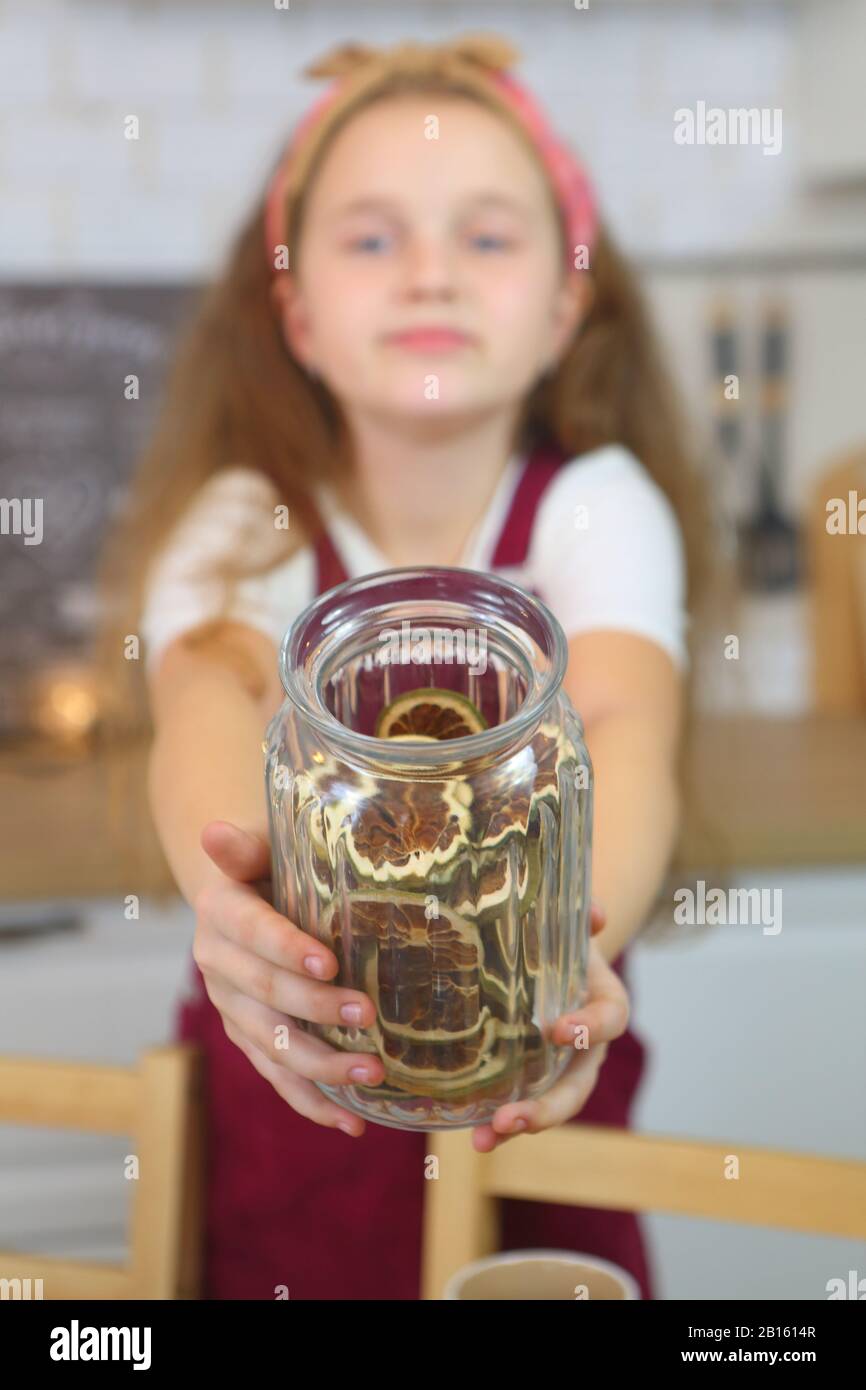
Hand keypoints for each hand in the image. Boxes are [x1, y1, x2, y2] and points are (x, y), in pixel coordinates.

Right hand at [193, 820, 383, 1137]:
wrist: (245, 893)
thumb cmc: (269, 863)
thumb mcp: (261, 846)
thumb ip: (244, 845)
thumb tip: (214, 832)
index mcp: (220, 913)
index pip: (251, 932)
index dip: (286, 948)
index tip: (330, 961)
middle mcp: (217, 965)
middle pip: (267, 994)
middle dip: (317, 1009)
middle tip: (369, 1015)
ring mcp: (232, 1009)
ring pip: (273, 1045)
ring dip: (322, 1065)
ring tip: (373, 1073)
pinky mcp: (249, 1038)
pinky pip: (277, 1077)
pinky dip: (313, 1103)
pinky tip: (353, 1121)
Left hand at [471, 899, 628, 1152]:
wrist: (550, 956)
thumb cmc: (558, 938)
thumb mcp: (566, 924)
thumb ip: (578, 916)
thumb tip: (594, 913)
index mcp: (605, 1003)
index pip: (610, 1019)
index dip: (590, 1026)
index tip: (557, 1030)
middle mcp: (589, 1047)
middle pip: (577, 1086)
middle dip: (547, 1108)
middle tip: (511, 1118)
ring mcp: (561, 1069)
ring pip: (550, 1106)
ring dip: (519, 1126)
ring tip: (483, 1140)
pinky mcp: (532, 1079)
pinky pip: (521, 1106)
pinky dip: (499, 1124)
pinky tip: (471, 1135)